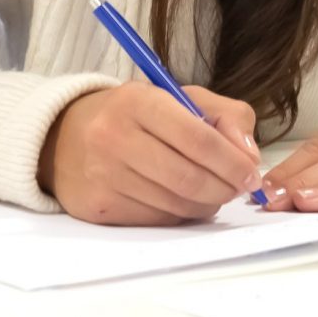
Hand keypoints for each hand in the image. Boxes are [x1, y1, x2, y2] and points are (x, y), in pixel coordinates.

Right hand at [38, 83, 262, 225]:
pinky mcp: (97, 206)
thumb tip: (249, 155)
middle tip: (239, 188)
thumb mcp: (179, 97)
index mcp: (139, 101)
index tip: (252, 173)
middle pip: (188, 178)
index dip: (233, 162)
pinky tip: (183, 201)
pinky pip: (155, 219)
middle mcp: (114, 137)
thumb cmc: (135, 115)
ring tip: (213, 193)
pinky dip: (180, 214)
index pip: (198, 139)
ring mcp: (102, 174)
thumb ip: (225, 116)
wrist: (65, 136)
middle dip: (225, 188)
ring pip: (174, 204)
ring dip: (206, 204)